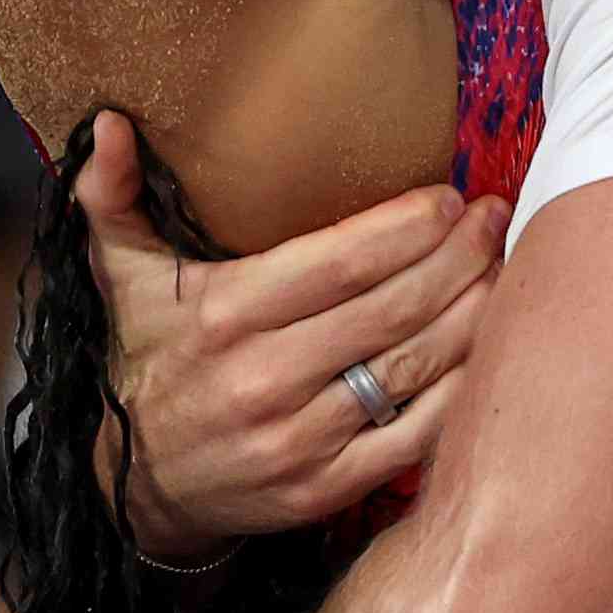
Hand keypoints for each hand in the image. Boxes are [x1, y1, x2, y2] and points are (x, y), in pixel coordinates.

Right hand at [76, 113, 503, 560]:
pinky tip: (488, 349)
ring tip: (503, 270)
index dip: (409, 227)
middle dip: (458, 258)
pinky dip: (460, 390)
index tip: (450, 197)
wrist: (140, 488)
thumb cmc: (148, 359)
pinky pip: (415, 436)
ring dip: (472, 315)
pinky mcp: (325, 489)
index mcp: (225, 316)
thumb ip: (112, 194)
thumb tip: (109, 123)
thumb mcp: (121, 275)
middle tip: (494, 219)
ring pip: (412, 369)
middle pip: (392, 309)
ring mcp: (299, 441)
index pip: (341, 262)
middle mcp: (263, 379)